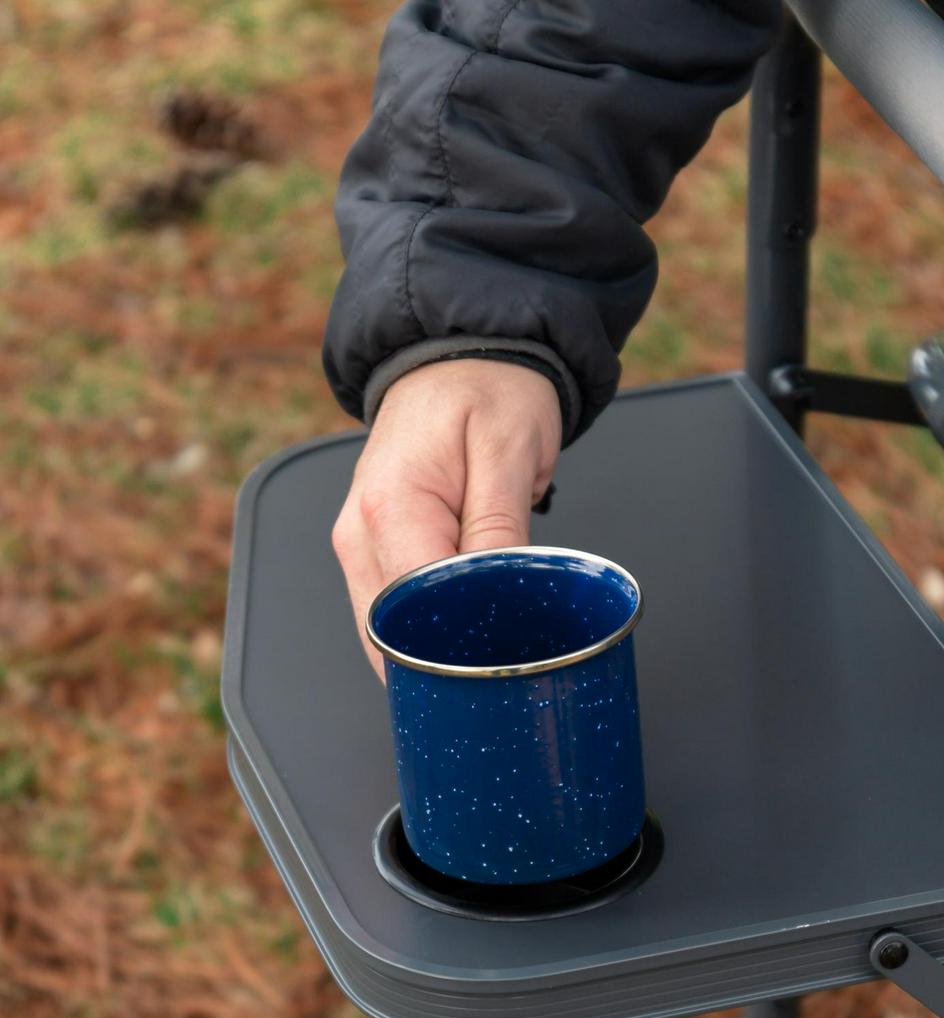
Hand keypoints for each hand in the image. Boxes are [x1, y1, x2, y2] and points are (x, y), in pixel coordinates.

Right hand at [332, 358, 562, 675]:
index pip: (414, 611)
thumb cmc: (488, 391)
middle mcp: (358, 532)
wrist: (459, 355)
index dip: (459, 644)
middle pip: (393, 634)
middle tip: (506, 662)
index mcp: (389, 507)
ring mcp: (359, 545)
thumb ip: (499, 529)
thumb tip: (498, 595)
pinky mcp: (372, 551)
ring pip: (389, 632)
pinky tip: (466, 632)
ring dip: (436, 647)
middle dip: (446, 658)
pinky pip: (395, 611)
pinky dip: (428, 628)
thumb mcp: (509, 452)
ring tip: (491, 645)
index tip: (505, 655)